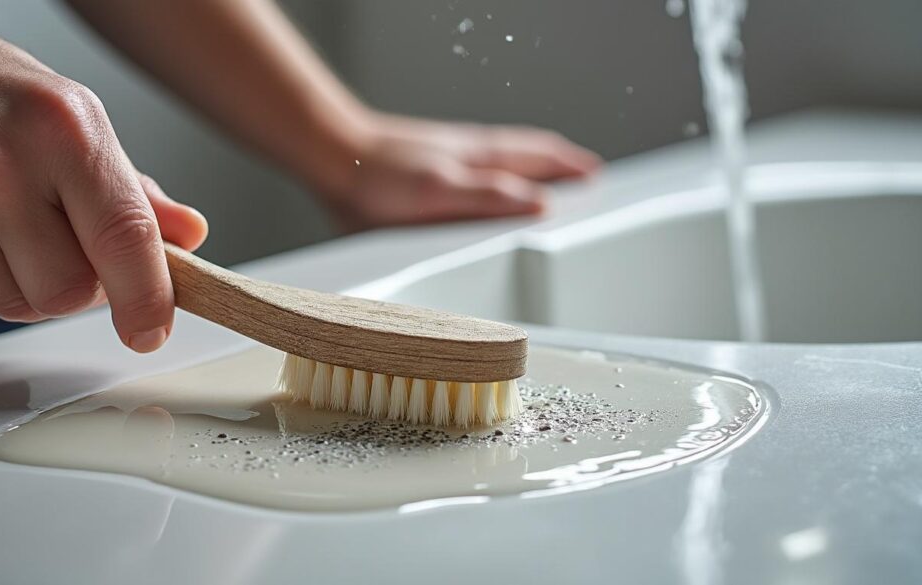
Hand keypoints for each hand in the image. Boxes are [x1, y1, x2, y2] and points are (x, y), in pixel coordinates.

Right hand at [0, 2, 206, 351]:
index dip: (146, 298)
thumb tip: (186, 236)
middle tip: (66, 242)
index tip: (151, 331)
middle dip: (79, 286)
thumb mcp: (77, 121)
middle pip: (66, 293)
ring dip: (26, 280)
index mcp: (63, 130)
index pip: (123, 236)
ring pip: (14, 303)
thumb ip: (132, 192)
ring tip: (8, 219)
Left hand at [322, 114, 600, 230]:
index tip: (595, 177)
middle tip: (586, 170)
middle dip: (560, 163)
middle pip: (527, 154)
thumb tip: (541, 205)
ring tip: (551, 167)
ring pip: (505, 155)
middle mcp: (469, 154)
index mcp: (478, 161)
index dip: (569, 171)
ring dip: (534, 160)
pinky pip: (481, 161)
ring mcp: (450, 155)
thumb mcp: (439, 193)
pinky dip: (501, 164)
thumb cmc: (376, 178)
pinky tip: (488, 174)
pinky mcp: (429, 163)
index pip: (539, 163)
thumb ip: (490, 198)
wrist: (331, 155)